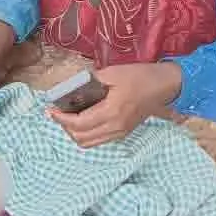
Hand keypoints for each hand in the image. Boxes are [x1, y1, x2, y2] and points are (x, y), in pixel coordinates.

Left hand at [48, 62, 183, 147]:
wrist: (165, 86)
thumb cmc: (140, 76)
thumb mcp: (113, 73)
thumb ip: (91, 81)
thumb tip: (72, 87)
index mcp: (112, 112)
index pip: (79, 124)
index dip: (61, 118)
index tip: (51, 109)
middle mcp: (115, 127)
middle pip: (81, 138)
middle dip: (65, 127)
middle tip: (57, 112)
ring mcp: (120, 132)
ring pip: (89, 143)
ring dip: (74, 133)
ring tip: (67, 117)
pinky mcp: (123, 132)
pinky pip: (98, 140)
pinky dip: (86, 134)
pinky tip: (82, 119)